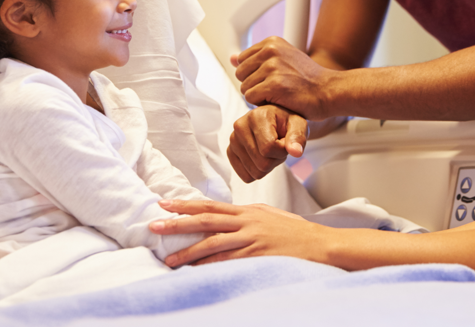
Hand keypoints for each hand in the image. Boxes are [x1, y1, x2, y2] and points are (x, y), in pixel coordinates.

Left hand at [150, 200, 322, 266]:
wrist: (319, 244)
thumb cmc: (295, 232)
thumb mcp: (269, 215)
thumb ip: (247, 216)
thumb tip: (226, 217)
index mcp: (248, 211)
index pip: (210, 205)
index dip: (186, 205)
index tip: (164, 204)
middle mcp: (246, 222)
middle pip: (205, 220)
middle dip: (178, 223)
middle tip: (154, 225)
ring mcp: (251, 239)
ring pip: (212, 243)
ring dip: (188, 251)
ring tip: (168, 259)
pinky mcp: (257, 256)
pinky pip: (227, 262)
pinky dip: (209, 266)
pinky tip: (195, 271)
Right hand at [227, 104, 306, 182]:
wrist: (275, 120)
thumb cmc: (287, 122)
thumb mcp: (298, 124)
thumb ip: (298, 137)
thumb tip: (295, 152)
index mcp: (256, 116)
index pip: (268, 148)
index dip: (282, 151)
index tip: (285, 141)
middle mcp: (240, 126)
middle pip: (262, 163)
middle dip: (276, 159)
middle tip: (278, 146)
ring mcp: (233, 140)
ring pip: (255, 172)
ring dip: (267, 165)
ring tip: (270, 150)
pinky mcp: (230, 152)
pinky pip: (246, 176)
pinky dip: (257, 171)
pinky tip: (261, 156)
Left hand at [231, 37, 334, 119]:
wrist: (328, 91)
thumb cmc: (308, 79)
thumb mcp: (283, 60)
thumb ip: (256, 58)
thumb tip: (232, 57)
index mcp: (272, 42)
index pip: (242, 60)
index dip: (254, 74)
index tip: (272, 78)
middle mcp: (271, 51)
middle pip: (240, 74)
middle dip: (254, 85)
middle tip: (275, 88)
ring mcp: (272, 67)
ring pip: (245, 88)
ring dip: (259, 96)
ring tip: (279, 94)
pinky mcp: (273, 84)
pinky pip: (251, 98)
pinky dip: (262, 104)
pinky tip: (279, 100)